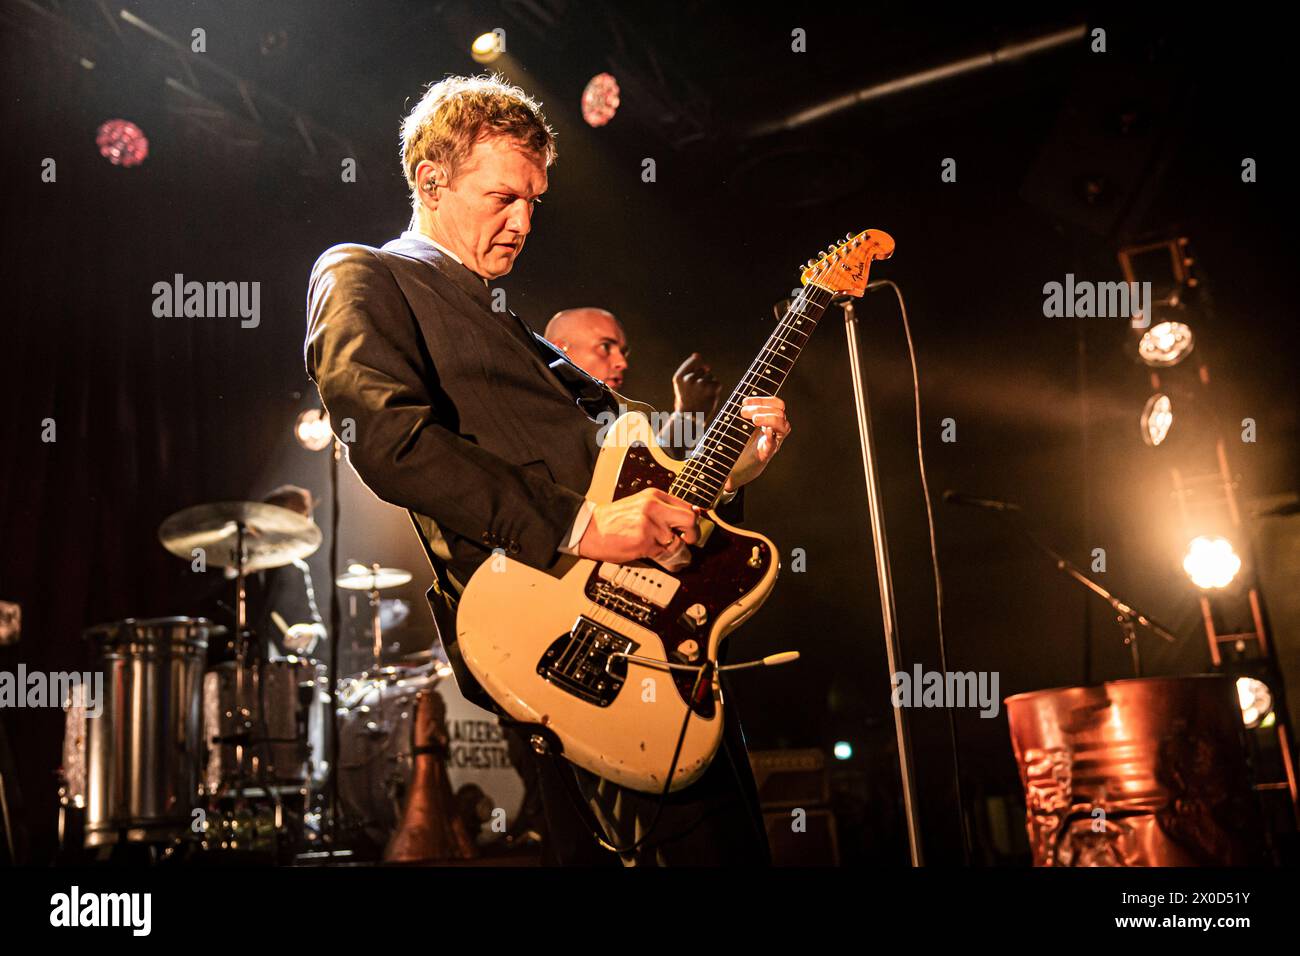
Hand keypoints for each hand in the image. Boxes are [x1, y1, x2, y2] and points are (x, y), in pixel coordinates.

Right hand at [577, 488, 700, 566]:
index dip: (692, 520)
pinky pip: (666, 555)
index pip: (686, 506)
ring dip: (676, 551)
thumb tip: (689, 518)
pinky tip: (664, 560)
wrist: (590, 529)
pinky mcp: (644, 542)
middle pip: (690, 520)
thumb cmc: (612, 520)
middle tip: (687, 541)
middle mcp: (653, 507)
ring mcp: (649, 525)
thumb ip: (661, 509)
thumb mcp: (639, 505)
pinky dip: (668, 561)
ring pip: (678, 542)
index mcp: (654, 496)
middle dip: (693, 534)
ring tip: (667, 552)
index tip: (690, 529)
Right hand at [672, 353, 721, 416]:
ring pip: (711, 376)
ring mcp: (700, 385)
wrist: (690, 419)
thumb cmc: (686, 399)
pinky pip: (717, 383)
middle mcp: (689, 379)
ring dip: (710, 384)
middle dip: (703, 377)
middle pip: (704, 369)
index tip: (694, 378)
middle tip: (697, 391)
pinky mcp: (711, 391)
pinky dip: (716, 390)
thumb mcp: (682, 382)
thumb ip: (689, 367)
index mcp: (679, 377)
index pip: (694, 360)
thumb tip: (697, 354)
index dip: (697, 367)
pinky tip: (709, 397)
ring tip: (703, 395)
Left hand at [725, 396, 789, 492]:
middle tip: (743, 413)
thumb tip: (737, 401)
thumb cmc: (737, 447)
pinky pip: (774, 445)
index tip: (744, 402)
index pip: (776, 404)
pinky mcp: (765, 455)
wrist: (734, 471)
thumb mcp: (739, 427)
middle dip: (762, 408)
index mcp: (767, 422)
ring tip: (754, 420)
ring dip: (769, 419)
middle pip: (780, 412)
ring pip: (783, 426)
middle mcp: (773, 431)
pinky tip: (766, 431)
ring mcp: (772, 443)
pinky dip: (771, 437)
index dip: (762, 399)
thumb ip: (741, 415)